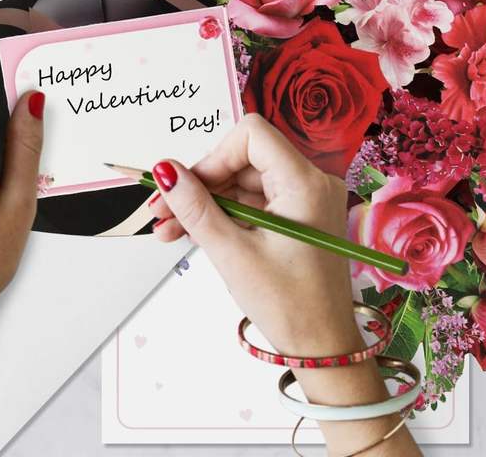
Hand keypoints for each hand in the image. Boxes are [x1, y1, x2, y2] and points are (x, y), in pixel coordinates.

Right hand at [149, 113, 357, 356]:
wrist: (322, 350)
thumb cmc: (290, 306)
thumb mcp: (232, 254)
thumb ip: (195, 207)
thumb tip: (166, 171)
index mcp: (305, 183)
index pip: (252, 135)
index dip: (214, 156)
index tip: (187, 186)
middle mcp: (311, 182)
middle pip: (243, 160)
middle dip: (200, 184)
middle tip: (163, 210)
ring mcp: (305, 199)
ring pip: (243, 182)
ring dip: (205, 202)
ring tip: (169, 228)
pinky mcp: (297, 216)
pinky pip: (252, 202)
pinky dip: (223, 214)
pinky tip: (191, 232)